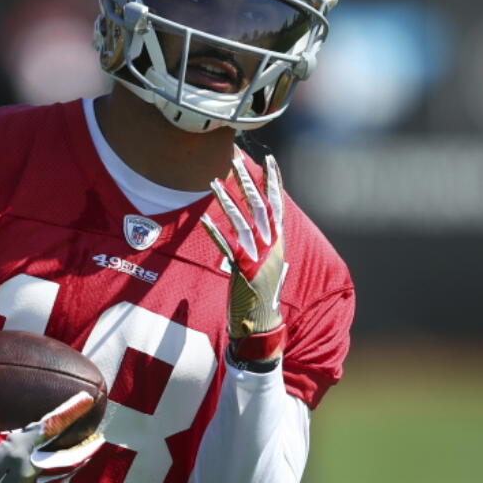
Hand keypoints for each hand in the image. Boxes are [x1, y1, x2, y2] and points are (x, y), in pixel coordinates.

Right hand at [0, 352, 104, 482]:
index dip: (73, 410)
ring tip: (83, 457)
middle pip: (67, 459)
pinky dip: (54, 478)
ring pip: (57, 477)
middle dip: (86, 449)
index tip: (88, 399)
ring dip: (73, 466)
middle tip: (99, 439)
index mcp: (18, 447)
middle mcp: (26, 469)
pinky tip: (54, 474)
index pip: (54, 425)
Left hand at [201, 155, 287, 364]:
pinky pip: (225, 247)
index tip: (269, 159)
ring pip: (240, 222)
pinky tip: (203, 219)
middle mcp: (271, 246)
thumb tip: (266, 225)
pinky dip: (214, 233)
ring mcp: (257, 257)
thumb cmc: (264, 293)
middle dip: (247, 181)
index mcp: (279, 241)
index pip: (278, 204)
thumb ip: (268, 243)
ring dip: (226, 201)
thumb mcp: (271, 263)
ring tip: (213, 182)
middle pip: (259, 206)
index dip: (274, 181)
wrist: (264, 324)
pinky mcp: (241, 270)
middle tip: (235, 160)